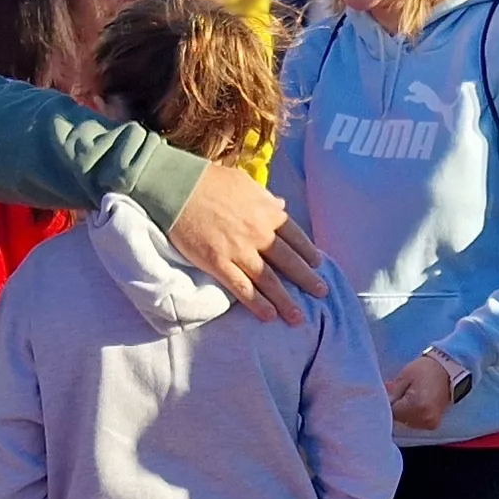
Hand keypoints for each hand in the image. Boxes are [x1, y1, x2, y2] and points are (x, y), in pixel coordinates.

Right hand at [164, 171, 327, 323]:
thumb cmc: (209, 180)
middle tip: (322, 293)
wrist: (177, 186)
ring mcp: (238, 250)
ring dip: (286, 301)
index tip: (317, 264)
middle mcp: (258, 233)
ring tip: (298, 318)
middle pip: (289, 262)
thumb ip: (265, 197)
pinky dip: (257, 303)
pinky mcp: (218, 263)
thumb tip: (281, 204)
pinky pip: (241, 288)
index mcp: (266, 212)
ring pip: (269, 280)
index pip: (295, 236)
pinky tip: (268, 316)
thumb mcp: (244, 182)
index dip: (308, 252)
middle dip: (307, 279)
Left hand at [385, 353, 454, 430]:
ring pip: (406, 423)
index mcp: (417, 406)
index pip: (392, 413)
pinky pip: (415, 423)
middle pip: (399, 420)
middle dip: (396, 408)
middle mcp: (424, 418)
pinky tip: (414, 404)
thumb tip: (378, 400)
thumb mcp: (404, 376)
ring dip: (403, 413)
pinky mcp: (433, 425)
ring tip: (409, 398)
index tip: (390, 394)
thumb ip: (391, 392)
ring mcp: (430, 423)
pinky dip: (411, 416)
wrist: (447, 371)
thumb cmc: (425, 370)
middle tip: (400, 394)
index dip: (388, 403)